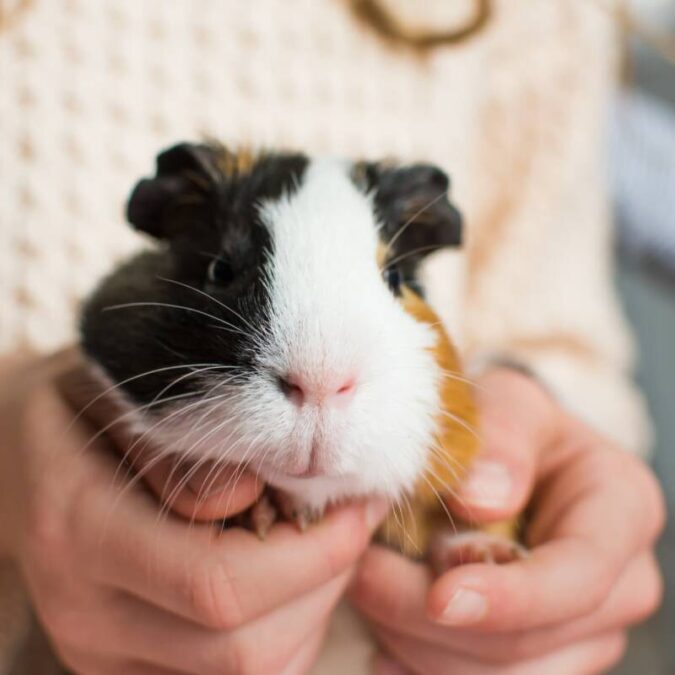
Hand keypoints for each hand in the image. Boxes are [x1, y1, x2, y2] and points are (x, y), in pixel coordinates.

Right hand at [0, 349, 387, 674]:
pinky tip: (289, 577)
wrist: (13, 456)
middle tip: (354, 521)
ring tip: (326, 544)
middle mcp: (86, 613)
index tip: (360, 503)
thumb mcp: (120, 391)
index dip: (314, 555)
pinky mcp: (122, 665)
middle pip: (243, 648)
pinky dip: (283, 634)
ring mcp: (100, 651)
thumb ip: (181, 447)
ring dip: (311, 612)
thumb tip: (257, 499)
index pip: (220, 586)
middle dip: (325, 585)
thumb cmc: (80, 407)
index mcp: (80, 530)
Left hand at [350, 368, 664, 674]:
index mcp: (623, 510)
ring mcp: (587, 630)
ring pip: (501, 674)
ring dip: (420, 643)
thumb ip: (502, 437)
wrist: (520, 458)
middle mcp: (619, 583)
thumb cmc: (514, 426)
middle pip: (530, 639)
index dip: (510, 597)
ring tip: (367, 592)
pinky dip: (424, 665)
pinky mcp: (547, 654)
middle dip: (434, 619)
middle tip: (362, 574)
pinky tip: (387, 641)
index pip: (578, 575)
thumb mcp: (510, 403)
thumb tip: (478, 499)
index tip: (440, 597)